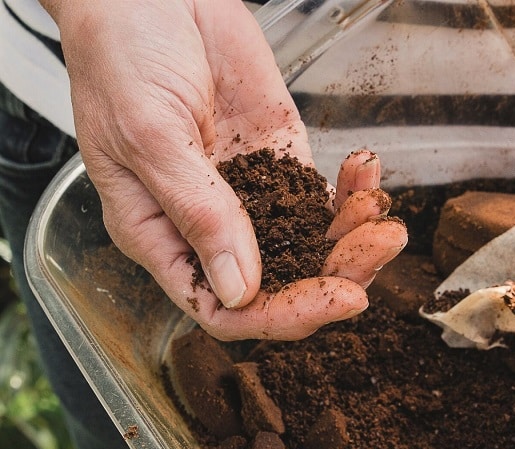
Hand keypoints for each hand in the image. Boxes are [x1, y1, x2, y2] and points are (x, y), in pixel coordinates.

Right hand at [42, 0, 406, 339]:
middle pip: (280, 282)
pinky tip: (367, 172)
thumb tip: (240, 289)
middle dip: (336, 274)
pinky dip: (352, 192)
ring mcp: (248, 195)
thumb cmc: (121, 58)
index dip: (282, 314)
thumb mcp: (149, 135)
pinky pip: (322, 195)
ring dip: (354, 237)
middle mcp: (208, 225)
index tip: (335, 298)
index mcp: (161, 236)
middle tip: (380, 248)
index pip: (224, 306)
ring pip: (309, 244)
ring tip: (384, 215)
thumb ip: (197, 210)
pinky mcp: (278, 159)